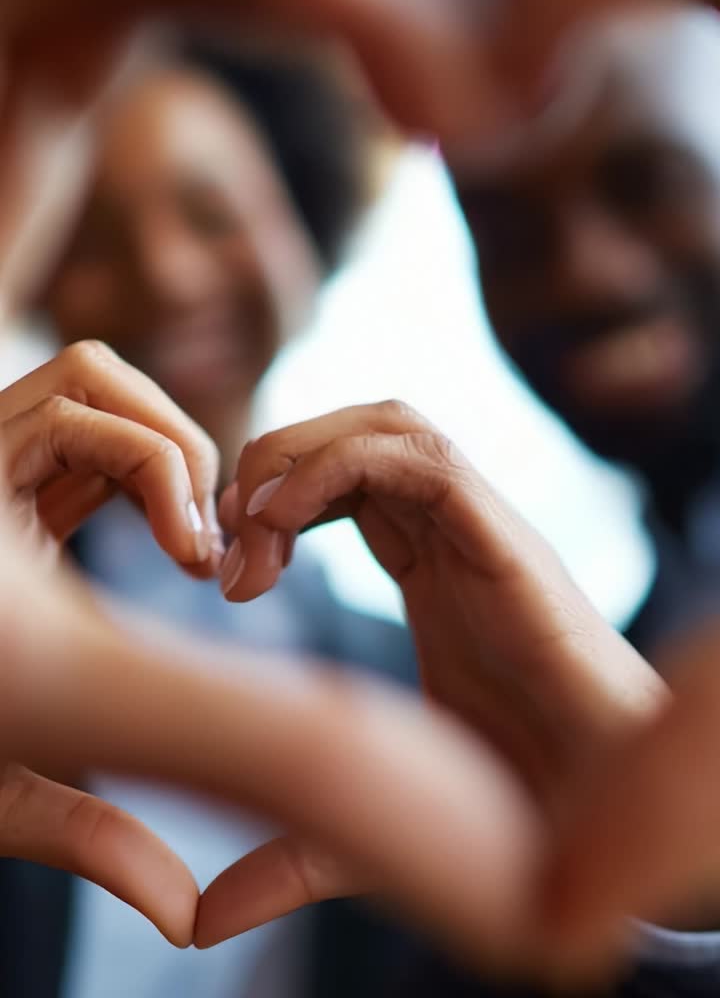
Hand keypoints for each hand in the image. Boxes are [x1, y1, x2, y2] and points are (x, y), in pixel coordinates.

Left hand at [0, 337, 223, 943]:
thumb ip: (88, 833)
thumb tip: (186, 916)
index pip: (85, 413)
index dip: (166, 468)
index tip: (200, 558)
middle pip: (93, 377)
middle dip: (172, 441)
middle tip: (199, 536)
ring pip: (86, 391)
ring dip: (153, 445)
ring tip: (181, 530)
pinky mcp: (5, 490)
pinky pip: (79, 436)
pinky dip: (131, 467)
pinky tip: (150, 540)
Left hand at [202, 400, 663, 971]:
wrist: (603, 825)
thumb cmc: (512, 813)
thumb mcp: (374, 818)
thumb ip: (296, 849)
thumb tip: (205, 920)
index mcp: (435, 569)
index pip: (348, 480)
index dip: (274, 499)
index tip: (226, 570)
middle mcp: (458, 537)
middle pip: (362, 431)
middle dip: (278, 460)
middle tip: (227, 537)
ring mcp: (483, 532)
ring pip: (389, 423)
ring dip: (300, 454)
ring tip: (251, 525)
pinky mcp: (505, 541)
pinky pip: (421, 459)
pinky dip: (337, 468)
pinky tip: (284, 526)